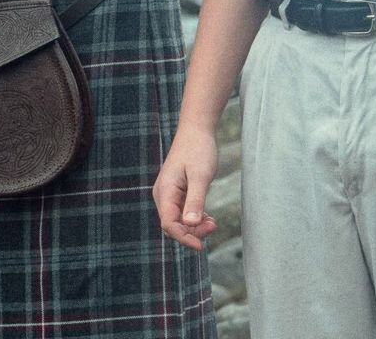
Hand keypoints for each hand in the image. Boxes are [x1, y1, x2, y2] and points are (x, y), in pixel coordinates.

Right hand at [153, 125, 219, 250]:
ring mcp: (168, 194)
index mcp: (165, 191)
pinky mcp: (176, 192)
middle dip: (191, 232)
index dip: (184, 237)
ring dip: (194, 227)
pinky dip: (194, 219)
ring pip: (177, 221)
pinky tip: (208, 218)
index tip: (201, 245)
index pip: (169, 224)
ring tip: (212, 222)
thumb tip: (190, 224)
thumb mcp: (200, 176)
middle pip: (172, 225)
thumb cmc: (198, 150)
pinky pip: (182, 213)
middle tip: (213, 225)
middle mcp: (162, 194)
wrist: (196, 130)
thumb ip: (195, 200)